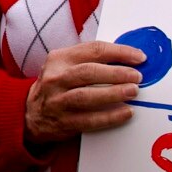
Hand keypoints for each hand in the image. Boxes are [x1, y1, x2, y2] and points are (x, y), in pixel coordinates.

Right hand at [25, 40, 143, 147]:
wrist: (32, 114)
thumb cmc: (57, 86)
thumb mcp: (65, 65)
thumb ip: (90, 60)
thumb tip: (128, 59)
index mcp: (59, 59)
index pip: (92, 50)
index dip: (119, 52)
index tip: (139, 57)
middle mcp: (55, 78)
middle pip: (88, 72)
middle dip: (116, 73)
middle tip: (137, 77)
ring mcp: (57, 101)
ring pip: (86, 95)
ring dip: (113, 93)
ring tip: (133, 91)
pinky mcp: (64, 121)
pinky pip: (89, 120)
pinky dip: (110, 117)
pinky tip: (126, 112)